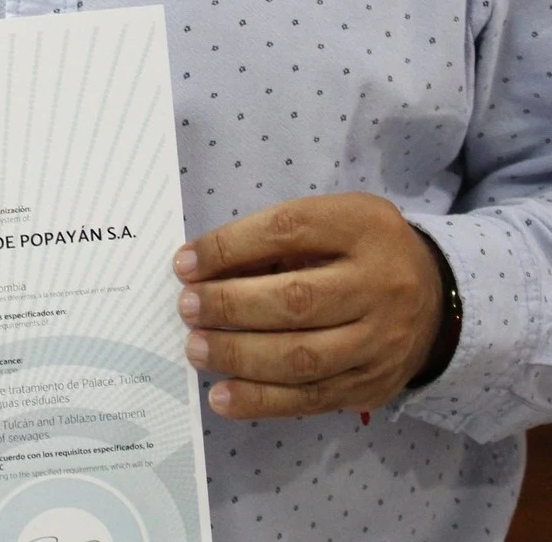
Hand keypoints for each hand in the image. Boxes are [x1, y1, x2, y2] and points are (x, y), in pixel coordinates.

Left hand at [173, 193, 442, 418]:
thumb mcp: (331, 220)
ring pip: (302, 358)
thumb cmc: (360, 249)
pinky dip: (261, 401)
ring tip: (196, 348)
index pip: (288, 230)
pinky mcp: (371, 385)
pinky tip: (222, 396)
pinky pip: (311, 399)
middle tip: (187, 307)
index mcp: (362, 227)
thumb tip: (203, 268)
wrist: (435, 300)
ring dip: (239, 356)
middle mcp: (378, 285)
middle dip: (231, 305)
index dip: (231, 246)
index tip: (186, 262)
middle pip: (297, 300)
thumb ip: (276, 240)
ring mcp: (379, 341)